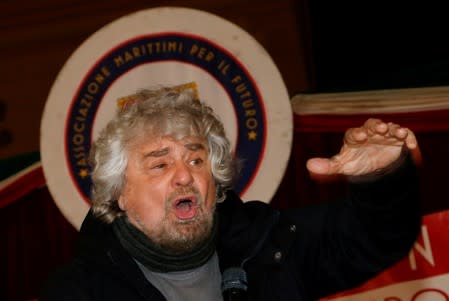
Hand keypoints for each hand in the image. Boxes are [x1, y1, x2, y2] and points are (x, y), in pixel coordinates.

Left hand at [306, 118, 420, 176]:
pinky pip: (405, 135)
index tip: (361, 137)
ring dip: (394, 129)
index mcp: (355, 137)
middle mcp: (370, 133)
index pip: (354, 132)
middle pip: (372, 125)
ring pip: (390, 127)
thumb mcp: (343, 166)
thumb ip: (328, 166)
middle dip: (376, 126)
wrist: (375, 169)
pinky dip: (408, 137)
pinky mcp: (398, 140)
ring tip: (397, 133)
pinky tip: (410, 144)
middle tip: (380, 129)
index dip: (357, 133)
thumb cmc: (357, 163)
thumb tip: (309, 165)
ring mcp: (385, 135)